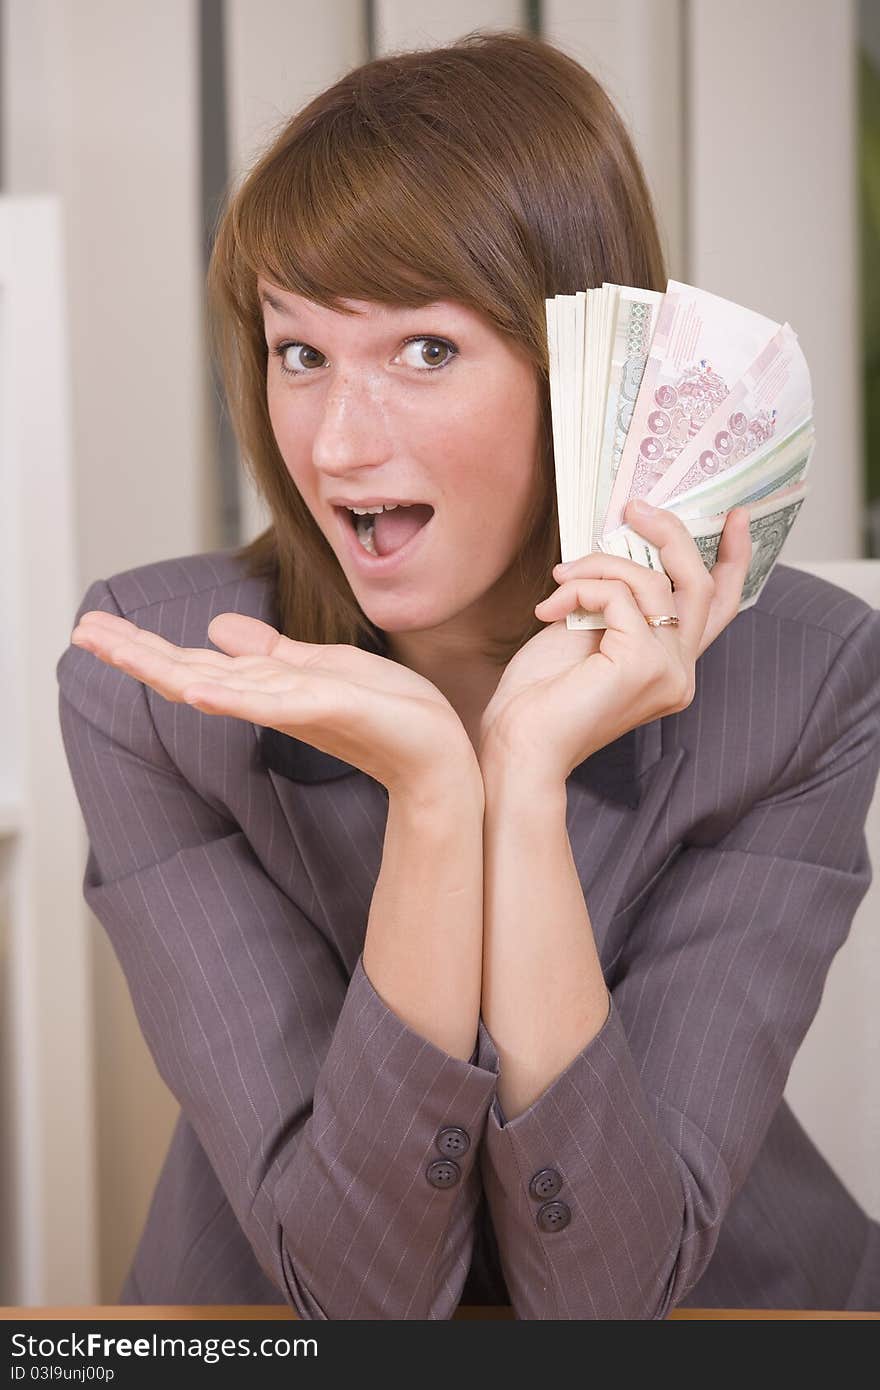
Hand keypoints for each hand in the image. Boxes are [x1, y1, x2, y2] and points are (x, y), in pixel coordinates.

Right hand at [70, 609, 476, 800]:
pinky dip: (234, 696)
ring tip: (118, 653)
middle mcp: (273, 700)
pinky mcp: (329, 712)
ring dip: (167, 668)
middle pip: (191, 673)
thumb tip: (218, 629)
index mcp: (269, 687)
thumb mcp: (325, 668)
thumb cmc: (390, 714)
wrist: (439, 756)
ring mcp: (296, 709)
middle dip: (136, 653)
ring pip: (219, 685)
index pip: (195, 662)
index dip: (145, 647)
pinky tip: (197, 690)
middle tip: (81, 631)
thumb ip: (272, 653)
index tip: (92, 628)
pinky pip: (272, 704)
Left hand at [477, 501, 751, 783]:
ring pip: (653, 582)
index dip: (735, 560)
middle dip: (670, 534)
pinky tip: (550, 607)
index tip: (735, 517)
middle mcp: (680, 671)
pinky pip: (619, 596)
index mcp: (671, 665)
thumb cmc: (541, 696)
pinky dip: (583, 589)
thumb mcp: (587, 632)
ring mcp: (667, 670)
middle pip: (698, 583)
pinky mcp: (643, 663)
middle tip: (635, 508)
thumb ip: (618, 602)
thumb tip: (622, 548)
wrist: (518, 746)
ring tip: (559, 579)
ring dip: (599, 565)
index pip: (719, 608)